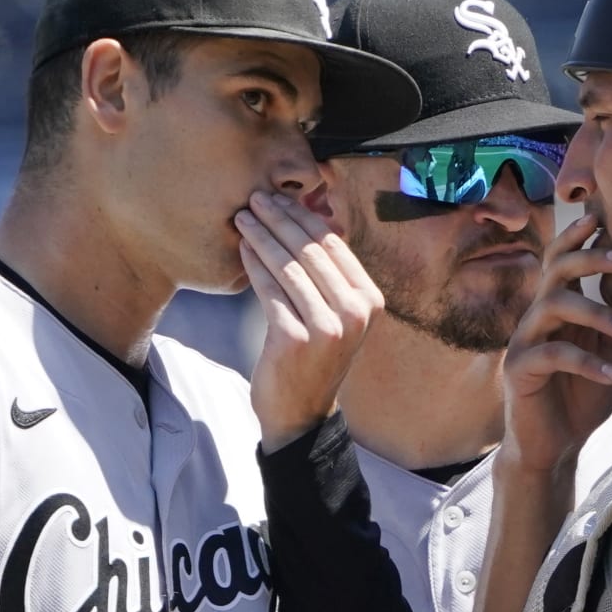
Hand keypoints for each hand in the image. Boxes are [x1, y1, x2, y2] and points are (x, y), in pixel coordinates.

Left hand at [235, 191, 382, 451]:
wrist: (301, 413)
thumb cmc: (314, 357)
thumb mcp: (335, 315)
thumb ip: (328, 276)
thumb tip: (306, 218)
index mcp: (369, 299)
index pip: (334, 245)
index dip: (304, 216)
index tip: (279, 197)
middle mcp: (355, 311)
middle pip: (311, 251)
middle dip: (280, 219)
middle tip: (255, 198)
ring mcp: (328, 326)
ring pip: (289, 267)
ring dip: (262, 236)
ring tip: (243, 217)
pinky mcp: (295, 339)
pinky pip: (270, 290)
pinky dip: (254, 264)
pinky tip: (242, 248)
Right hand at [500, 213, 611, 473]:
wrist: (553, 448)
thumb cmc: (578, 401)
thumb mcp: (606, 358)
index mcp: (555, 310)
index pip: (560, 262)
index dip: (577, 237)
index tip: (602, 218)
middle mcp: (536, 318)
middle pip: (555, 271)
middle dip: (590, 258)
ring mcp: (524, 342)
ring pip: (553, 305)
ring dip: (594, 312)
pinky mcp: (519, 370)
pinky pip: (552, 354)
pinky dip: (586, 361)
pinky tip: (611, 375)